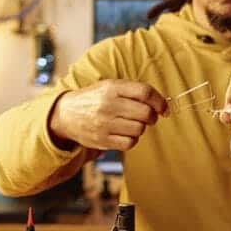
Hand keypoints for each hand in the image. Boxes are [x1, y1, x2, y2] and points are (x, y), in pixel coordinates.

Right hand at [49, 80, 168, 151]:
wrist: (66, 115)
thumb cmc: (94, 100)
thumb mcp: (110, 87)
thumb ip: (133, 92)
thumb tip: (162, 106)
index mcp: (112, 87)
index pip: (145, 92)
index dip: (160, 101)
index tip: (164, 108)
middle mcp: (108, 105)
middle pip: (145, 113)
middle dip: (152, 117)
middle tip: (148, 118)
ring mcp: (105, 123)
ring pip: (139, 129)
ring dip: (141, 128)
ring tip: (132, 124)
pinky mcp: (103, 140)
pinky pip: (130, 143)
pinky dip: (132, 140)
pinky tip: (125, 134)